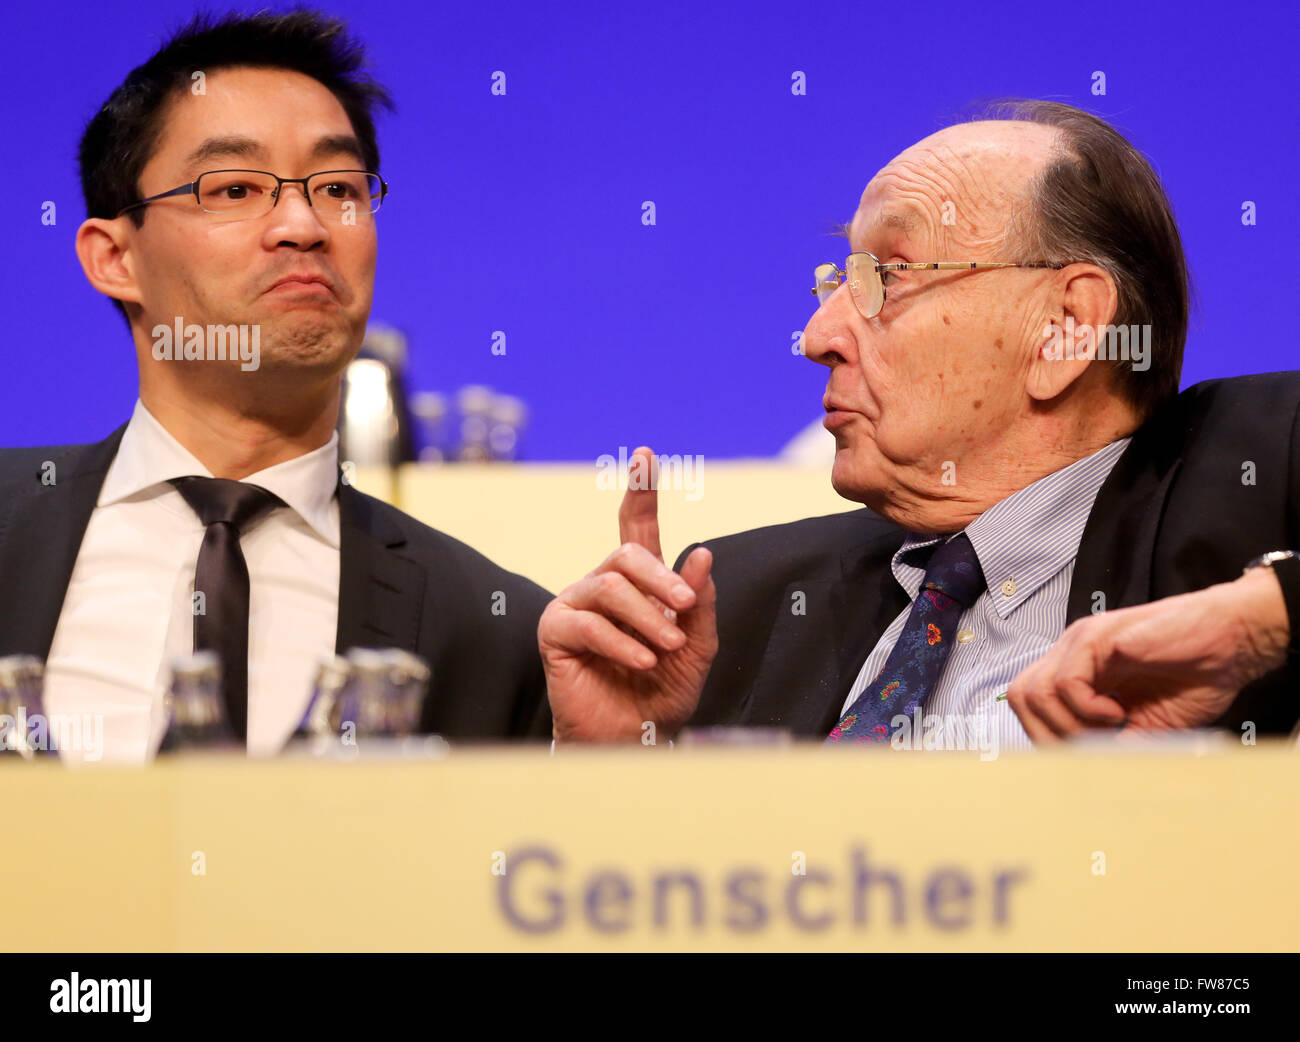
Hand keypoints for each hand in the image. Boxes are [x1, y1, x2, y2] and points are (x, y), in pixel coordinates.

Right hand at [538, 447, 717, 742]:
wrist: (634, 739)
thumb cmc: (662, 693)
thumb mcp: (697, 647)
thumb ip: (699, 602)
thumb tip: (700, 553)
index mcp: (638, 584)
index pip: (636, 527)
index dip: (640, 491)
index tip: (645, 455)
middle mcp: (602, 586)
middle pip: (626, 554)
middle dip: (661, 578)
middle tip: (684, 610)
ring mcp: (575, 606)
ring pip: (608, 585)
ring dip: (646, 617)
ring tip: (666, 647)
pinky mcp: (555, 633)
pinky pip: (587, 622)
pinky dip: (620, 642)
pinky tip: (642, 661)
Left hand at [1006, 568, 1290, 741]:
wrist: (1231, 643)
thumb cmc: (1194, 677)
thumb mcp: (1146, 728)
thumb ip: (1111, 745)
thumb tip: (1083, 776)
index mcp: (1078, 675)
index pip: (1031, 708)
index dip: (1048, 739)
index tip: (1080, 762)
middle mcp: (1070, 656)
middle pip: (1021, 699)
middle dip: (1051, 734)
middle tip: (1092, 747)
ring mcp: (1079, 644)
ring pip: (1033, 692)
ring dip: (1069, 724)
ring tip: (1109, 729)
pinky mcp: (1095, 637)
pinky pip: (1065, 683)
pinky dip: (1087, 709)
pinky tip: (1117, 713)